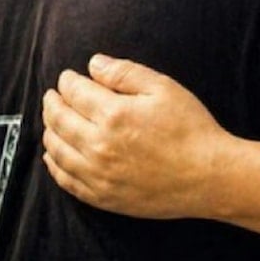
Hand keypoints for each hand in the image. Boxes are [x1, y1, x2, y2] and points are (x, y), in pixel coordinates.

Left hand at [42, 54, 237, 219]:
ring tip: (53, 121)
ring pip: (56, 149)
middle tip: (52, 96)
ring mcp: (97, 174)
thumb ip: (126, 73)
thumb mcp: (166, 89)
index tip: (68, 77)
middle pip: (58, 120)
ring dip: (49, 131)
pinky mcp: (101, 196)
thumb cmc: (192, 130)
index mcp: (113, 115)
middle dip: (52, 103)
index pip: (74, 92)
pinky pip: (64, 179)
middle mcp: (98, 145)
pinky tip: (55, 155)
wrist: (210, 176)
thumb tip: (94, 64)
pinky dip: (54, 164)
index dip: (68, 81)